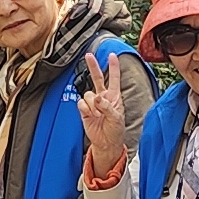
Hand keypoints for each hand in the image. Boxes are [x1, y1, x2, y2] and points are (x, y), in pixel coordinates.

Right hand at [77, 50, 137, 171]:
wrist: (106, 142)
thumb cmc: (115, 130)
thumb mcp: (116, 118)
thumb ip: (107, 106)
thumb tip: (97, 98)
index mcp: (114, 96)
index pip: (114, 78)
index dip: (113, 67)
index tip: (112, 55)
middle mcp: (103, 97)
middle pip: (97, 78)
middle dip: (93, 66)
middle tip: (88, 56)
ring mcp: (92, 103)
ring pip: (88, 94)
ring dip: (93, 105)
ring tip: (98, 115)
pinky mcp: (84, 110)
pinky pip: (81, 103)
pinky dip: (86, 109)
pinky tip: (91, 116)